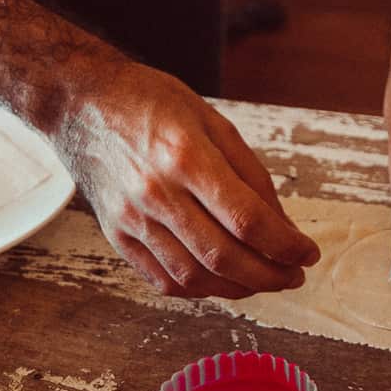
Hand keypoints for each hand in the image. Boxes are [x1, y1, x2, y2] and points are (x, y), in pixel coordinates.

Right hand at [59, 55, 319, 298]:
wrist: (82, 103)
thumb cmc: (151, 101)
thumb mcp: (210, 118)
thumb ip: (247, 171)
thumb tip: (279, 223)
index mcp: (186, 155)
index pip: (246, 217)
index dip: (284, 244)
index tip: (308, 253)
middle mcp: (157, 192)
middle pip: (222, 255)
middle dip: (269, 275)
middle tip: (293, 277)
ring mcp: (132, 218)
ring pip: (193, 276)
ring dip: (237, 288)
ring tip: (264, 282)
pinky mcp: (116, 235)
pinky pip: (162, 279)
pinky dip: (198, 289)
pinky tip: (222, 282)